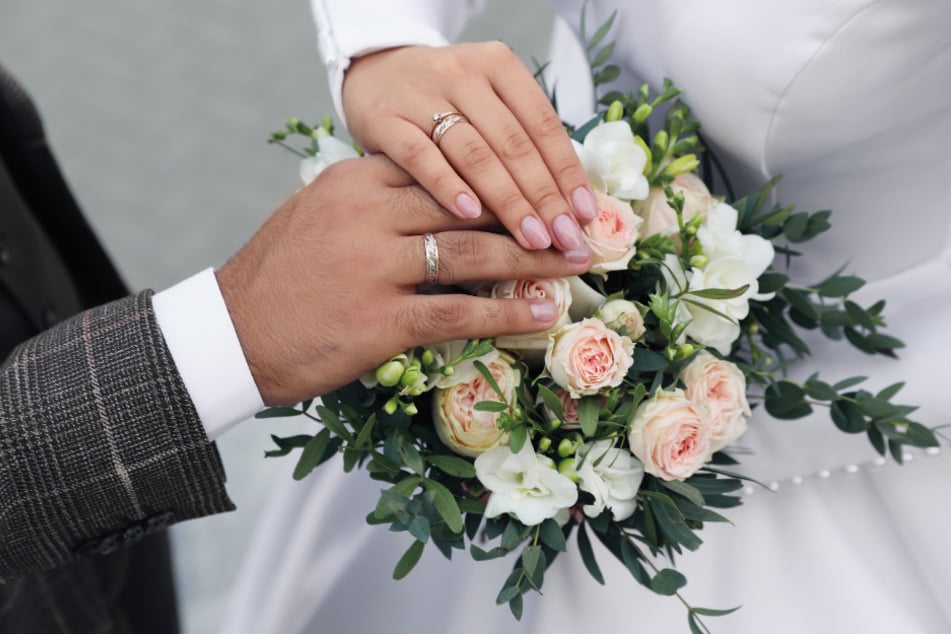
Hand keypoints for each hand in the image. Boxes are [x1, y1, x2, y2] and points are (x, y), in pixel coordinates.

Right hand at [216, 155, 591, 404]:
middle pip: (469, 205)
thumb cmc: (278, 276)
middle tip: (575, 223)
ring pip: (473, 255)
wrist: (232, 334)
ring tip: (574, 262)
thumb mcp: (317, 213)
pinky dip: (507, 315)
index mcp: (356, 181)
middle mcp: (368, 214)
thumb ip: (374, 199)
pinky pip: (458, 313)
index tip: (541, 187)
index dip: (501, 178)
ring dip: (533, 261)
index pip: (444, 167)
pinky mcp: (379, 320)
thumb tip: (432, 196)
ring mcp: (374, 267)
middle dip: (530, 213)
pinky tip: (542, 315)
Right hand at [341, 42, 597, 259]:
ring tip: (532, 239)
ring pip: (475, 153)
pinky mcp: (386, 120)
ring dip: (508, 201)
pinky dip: (447, 186)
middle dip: (544, 196)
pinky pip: (421, 157)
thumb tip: (569, 204)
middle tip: (565, 238)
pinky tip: (469, 215)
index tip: (586, 215)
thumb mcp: (485, 103)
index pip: (543, 124)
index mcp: (498, 66)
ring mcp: (422, 96)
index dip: (567, 172)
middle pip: (513, 143)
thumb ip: (520, 140)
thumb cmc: (442, 101)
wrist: (372, 73)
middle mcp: (464, 74)